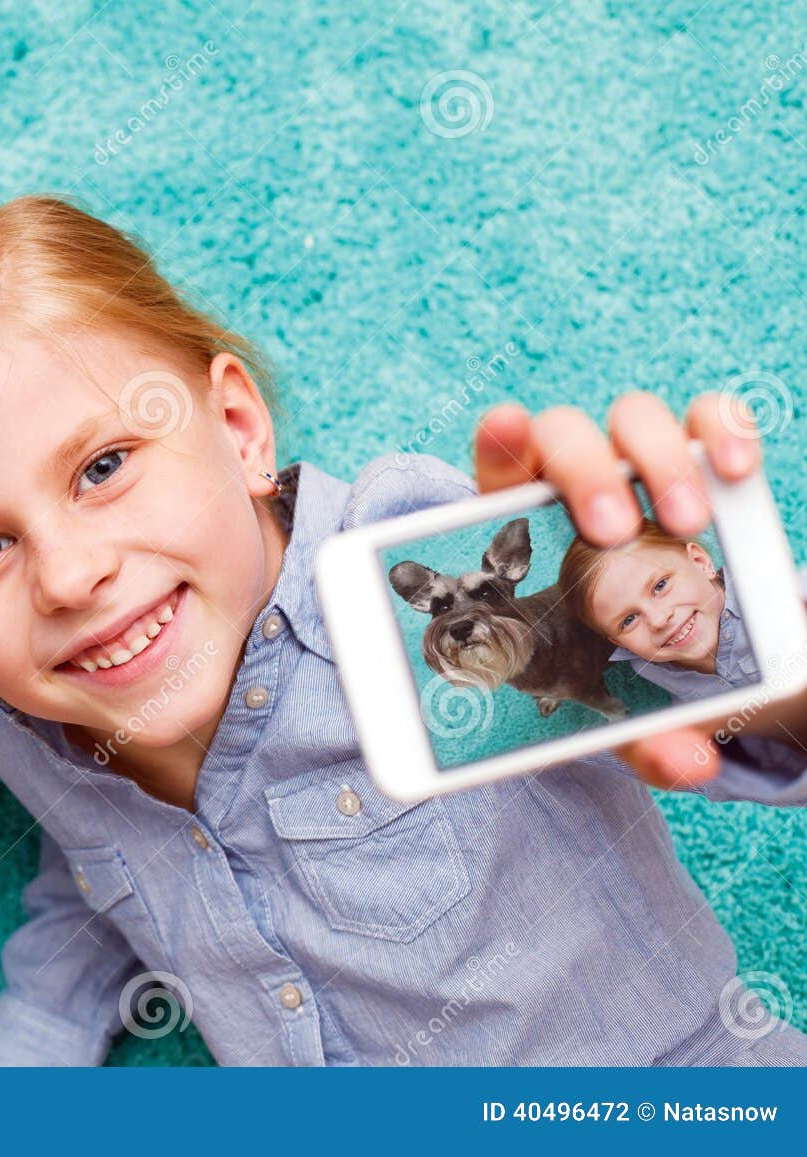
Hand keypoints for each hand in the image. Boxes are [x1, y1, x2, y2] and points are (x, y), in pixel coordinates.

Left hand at [472, 391, 761, 788]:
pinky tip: (734, 470)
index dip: (498, 439)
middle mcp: (572, 479)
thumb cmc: (617, 668)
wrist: (682, 642)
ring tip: (688, 522)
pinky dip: (722, 430)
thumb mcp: (617, 710)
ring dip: (657, 460)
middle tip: (612, 530)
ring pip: (633, 418)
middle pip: (563, 437)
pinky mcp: (697, 452)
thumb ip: (642, 736)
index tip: (505, 426)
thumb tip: (691, 764)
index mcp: (520, 526)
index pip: (496, 464)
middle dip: (586, 473)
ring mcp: (633, 460)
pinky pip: (707, 418)